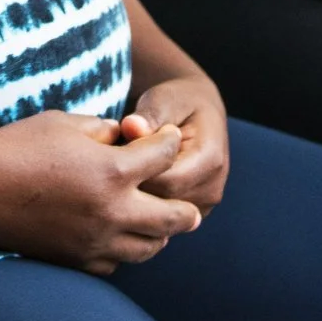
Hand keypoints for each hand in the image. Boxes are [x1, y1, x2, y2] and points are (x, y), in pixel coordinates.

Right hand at [0, 109, 199, 273]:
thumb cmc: (16, 146)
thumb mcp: (64, 123)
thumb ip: (103, 130)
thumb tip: (127, 137)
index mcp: (112, 171)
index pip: (165, 157)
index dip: (170, 142)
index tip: (169, 138)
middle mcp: (111, 212)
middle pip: (174, 217)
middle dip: (186, 207)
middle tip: (190, 207)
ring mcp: (95, 242)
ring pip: (151, 248)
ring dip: (159, 234)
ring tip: (158, 224)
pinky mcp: (76, 261)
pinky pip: (117, 264)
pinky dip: (125, 251)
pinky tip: (119, 238)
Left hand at [118, 74, 229, 214]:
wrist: (196, 113)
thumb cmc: (176, 103)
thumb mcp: (163, 99)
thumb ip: (149, 114)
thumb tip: (131, 127)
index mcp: (210, 158)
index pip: (166, 182)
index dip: (135, 173)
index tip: (110, 156)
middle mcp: (213, 187)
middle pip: (162, 204)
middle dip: (132, 188)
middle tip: (108, 168)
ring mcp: (205, 204)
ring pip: (160, 218)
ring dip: (137, 200)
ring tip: (119, 175)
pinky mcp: (193, 213)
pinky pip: (162, 221)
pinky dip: (144, 206)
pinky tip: (129, 187)